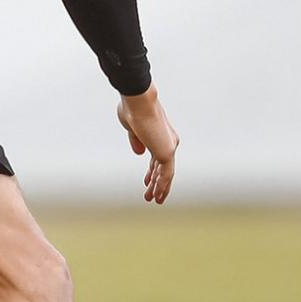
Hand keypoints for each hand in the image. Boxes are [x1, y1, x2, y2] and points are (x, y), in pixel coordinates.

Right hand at [116, 85, 177, 203]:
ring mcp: (168, 147)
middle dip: (155, 182)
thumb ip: (136, 141)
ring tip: (154, 200)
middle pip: (162, 168)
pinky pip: (166, 174)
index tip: (146, 181)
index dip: (151, 171)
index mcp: (159, 135)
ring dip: (159, 188)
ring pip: (165, 174)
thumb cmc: (133, 108)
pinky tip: (158, 195)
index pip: (157, 159)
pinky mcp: (167, 152)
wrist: (138, 101)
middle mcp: (167, 141)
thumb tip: (140, 153)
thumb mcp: (132, 128)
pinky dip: (162, 185)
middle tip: (151, 195)